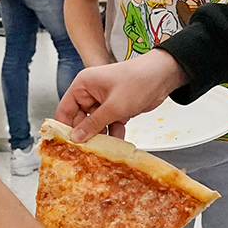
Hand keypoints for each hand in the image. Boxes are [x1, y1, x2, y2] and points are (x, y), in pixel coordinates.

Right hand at [54, 50, 185, 141]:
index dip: (64, 126)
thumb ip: (93, 124)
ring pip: (95, 124)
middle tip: (85, 151)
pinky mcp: (116, 108)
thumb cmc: (137, 81)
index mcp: (83, 85)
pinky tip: (116, 143)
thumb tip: (76, 137)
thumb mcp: (113, 106)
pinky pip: (108, 124)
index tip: (64, 144)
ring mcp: (104, 101)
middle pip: (80, 119)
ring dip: (99, 136)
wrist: (163, 76)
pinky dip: (112, 133)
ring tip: (101, 150)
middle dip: (84, 134)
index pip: (65, 108)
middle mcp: (91, 93)